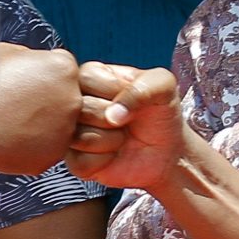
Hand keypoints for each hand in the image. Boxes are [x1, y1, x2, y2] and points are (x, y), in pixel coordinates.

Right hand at [0, 43, 82, 177]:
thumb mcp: (6, 52)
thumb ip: (33, 56)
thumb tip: (41, 63)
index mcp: (64, 67)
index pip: (64, 70)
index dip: (41, 76)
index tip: (21, 83)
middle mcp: (74, 98)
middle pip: (67, 98)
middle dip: (46, 101)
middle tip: (16, 105)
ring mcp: (67, 129)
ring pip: (59, 125)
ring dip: (41, 124)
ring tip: (11, 122)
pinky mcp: (55, 155)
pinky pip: (47, 148)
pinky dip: (32, 146)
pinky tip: (10, 139)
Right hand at [66, 63, 186, 191]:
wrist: (167, 152)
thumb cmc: (161, 114)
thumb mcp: (163, 87)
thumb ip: (141, 87)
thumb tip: (112, 115)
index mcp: (90, 75)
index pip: (86, 77)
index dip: (114, 92)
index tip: (130, 98)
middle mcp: (74, 102)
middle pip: (80, 109)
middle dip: (112, 120)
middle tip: (125, 122)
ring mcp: (71, 131)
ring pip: (79, 137)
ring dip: (110, 141)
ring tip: (120, 137)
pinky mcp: (73, 160)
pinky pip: (80, 162)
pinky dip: (104, 161)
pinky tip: (113, 155)